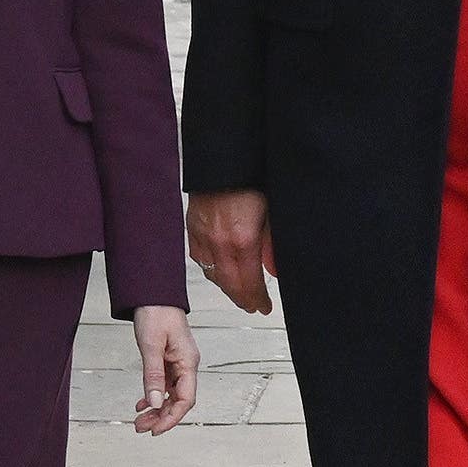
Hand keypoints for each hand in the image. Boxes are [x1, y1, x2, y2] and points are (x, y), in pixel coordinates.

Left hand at [131, 306, 199, 433]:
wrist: (153, 293)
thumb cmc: (156, 313)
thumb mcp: (151, 346)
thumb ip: (153, 376)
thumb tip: (155, 403)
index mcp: (188, 362)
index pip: (186, 399)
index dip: (171, 418)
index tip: (155, 430)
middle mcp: (186, 364)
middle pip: (179, 400)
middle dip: (161, 417)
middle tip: (140, 428)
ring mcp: (178, 362)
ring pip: (171, 394)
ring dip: (156, 409)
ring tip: (138, 420)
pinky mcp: (169, 359)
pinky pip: (164, 384)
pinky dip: (154, 395)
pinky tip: (142, 404)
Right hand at [187, 189, 275, 313]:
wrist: (224, 159)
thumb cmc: (250, 180)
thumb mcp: (272, 213)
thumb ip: (273, 244)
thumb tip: (274, 269)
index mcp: (243, 240)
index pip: (250, 283)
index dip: (258, 299)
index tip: (265, 307)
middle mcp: (219, 242)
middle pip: (230, 284)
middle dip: (243, 299)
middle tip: (253, 306)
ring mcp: (203, 236)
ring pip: (213, 274)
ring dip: (227, 287)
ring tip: (239, 293)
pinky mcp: (193, 228)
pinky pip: (199, 258)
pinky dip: (210, 269)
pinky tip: (219, 271)